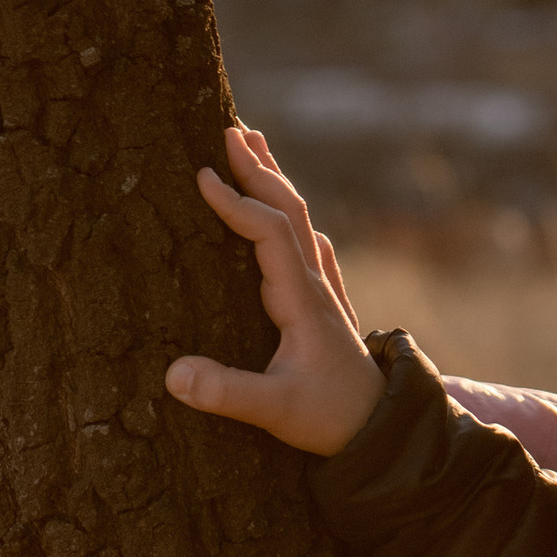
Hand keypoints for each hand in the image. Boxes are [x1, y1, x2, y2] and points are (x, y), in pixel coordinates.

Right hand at [165, 124, 387, 457]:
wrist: (384, 427)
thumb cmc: (330, 418)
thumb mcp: (276, 412)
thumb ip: (227, 393)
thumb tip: (173, 374)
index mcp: (302, 300)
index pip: (269, 234)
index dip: (237, 204)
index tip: (202, 177)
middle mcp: (315, 284)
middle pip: (289, 211)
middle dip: (259, 169)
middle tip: (228, 129)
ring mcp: (322, 289)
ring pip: (298, 220)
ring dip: (273, 180)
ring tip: (250, 144)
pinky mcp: (322, 301)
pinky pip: (303, 240)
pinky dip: (285, 211)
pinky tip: (282, 209)